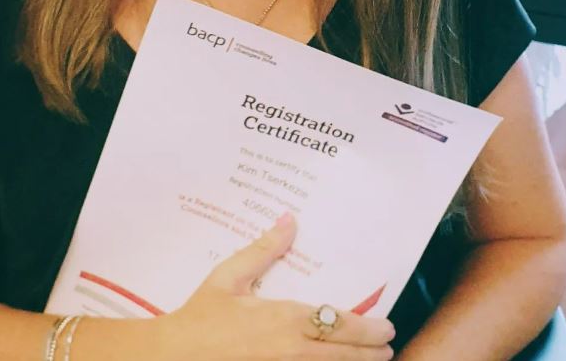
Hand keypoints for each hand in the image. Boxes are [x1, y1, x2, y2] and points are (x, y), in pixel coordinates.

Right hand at [158, 213, 395, 360]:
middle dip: (371, 350)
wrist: (177, 356)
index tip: (388, 325)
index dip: (368, 328)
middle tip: (388, 343)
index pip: (340, 324)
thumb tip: (289, 220)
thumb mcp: (230, 275)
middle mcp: (292, 349)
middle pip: (344, 353)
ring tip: (375, 358)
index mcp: (285, 320)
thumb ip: (263, 249)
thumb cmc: (203, 314)